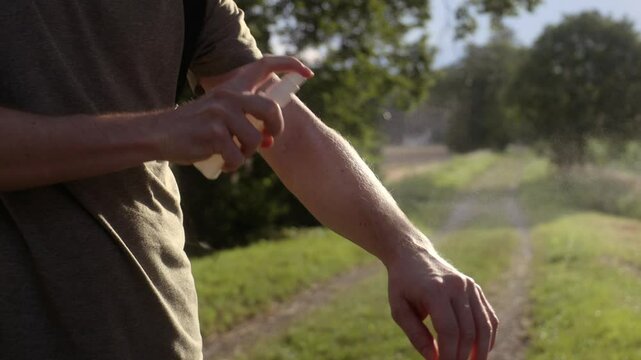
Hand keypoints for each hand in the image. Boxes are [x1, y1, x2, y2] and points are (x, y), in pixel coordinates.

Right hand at [153, 56, 312, 170]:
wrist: (161, 134)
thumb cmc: (196, 127)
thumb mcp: (220, 112)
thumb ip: (245, 119)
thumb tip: (269, 140)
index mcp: (232, 86)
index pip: (264, 65)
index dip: (289, 65)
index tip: (308, 72)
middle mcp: (229, 95)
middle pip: (271, 109)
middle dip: (276, 128)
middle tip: (268, 140)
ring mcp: (221, 114)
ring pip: (254, 140)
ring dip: (246, 154)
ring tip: (232, 154)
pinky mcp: (214, 134)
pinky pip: (237, 157)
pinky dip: (232, 165)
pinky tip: (221, 163)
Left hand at [386, 240, 498, 359]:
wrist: (413, 255)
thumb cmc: (403, 285)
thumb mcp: (399, 309)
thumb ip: (416, 334)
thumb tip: (434, 359)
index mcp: (435, 290)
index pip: (449, 330)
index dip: (449, 354)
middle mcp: (457, 286)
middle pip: (468, 330)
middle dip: (463, 356)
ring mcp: (469, 285)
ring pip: (484, 325)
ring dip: (481, 350)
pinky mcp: (475, 287)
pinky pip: (488, 316)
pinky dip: (488, 336)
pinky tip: (481, 351)